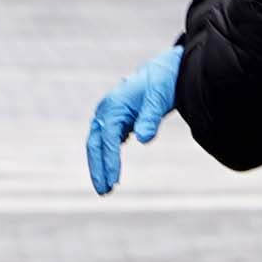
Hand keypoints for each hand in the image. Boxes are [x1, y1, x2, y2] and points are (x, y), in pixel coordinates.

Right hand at [85, 48, 183, 196]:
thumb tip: (144, 139)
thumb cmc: (162, 83)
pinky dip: (106, 157)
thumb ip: (150, 118)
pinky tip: (113, 172)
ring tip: (106, 187)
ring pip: (98, 144)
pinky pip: (106, 142)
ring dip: (100, 165)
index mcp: (113, 106)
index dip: (109, 161)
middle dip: (97, 168)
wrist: (166, 70)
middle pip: (95, 144)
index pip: (107, 139)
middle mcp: (106, 111)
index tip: (114, 181)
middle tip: (104, 191)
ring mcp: (108, 115)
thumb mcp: (159, 99)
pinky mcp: (115, 120)